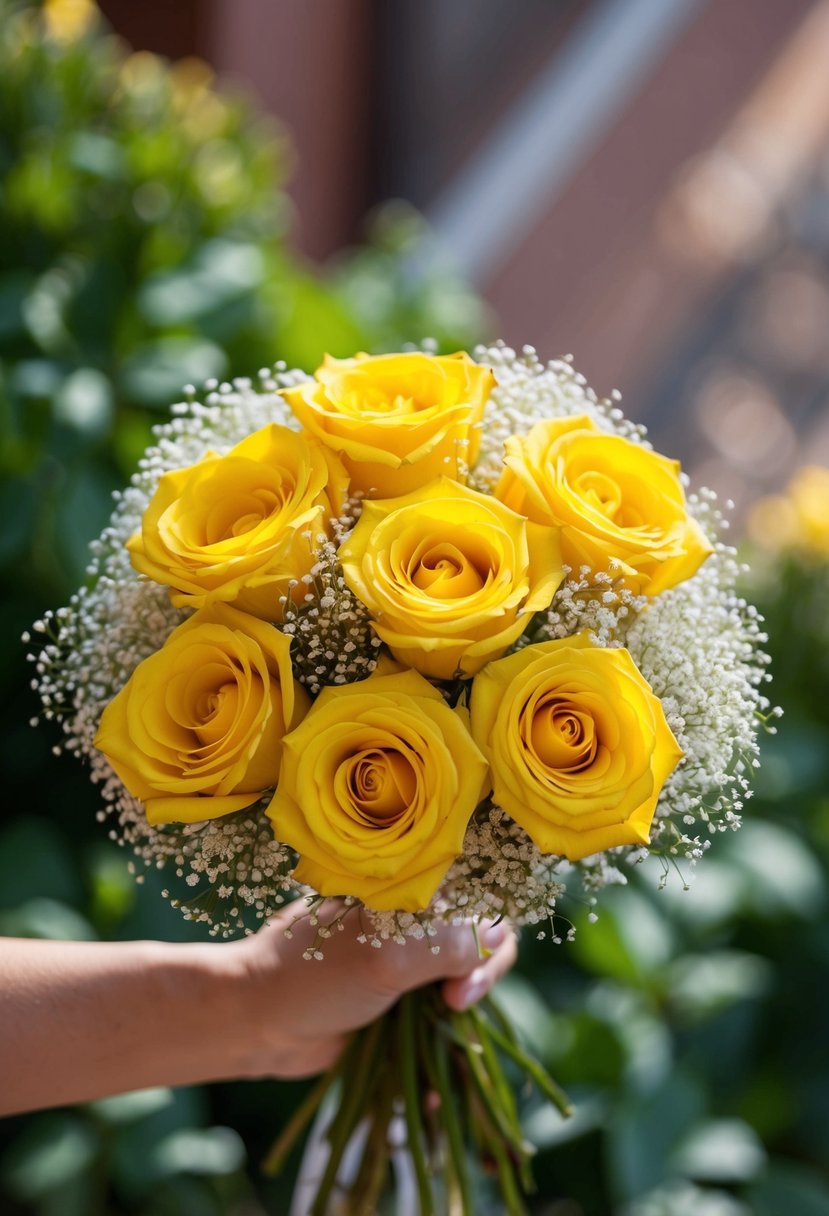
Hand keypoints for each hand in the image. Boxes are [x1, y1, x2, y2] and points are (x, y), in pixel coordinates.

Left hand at [231, 902, 517, 1077]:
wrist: (254, 1020)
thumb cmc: (311, 974)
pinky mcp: (395, 1009)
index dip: (485, 945)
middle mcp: (413, 928)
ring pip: (461, 993)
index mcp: (409, 897)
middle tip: (452, 1007)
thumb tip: (499, 936)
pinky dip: (442, 1058)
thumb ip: (443, 945)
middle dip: (477, 982)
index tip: (460, 983)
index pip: (478, 906)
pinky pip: (436, 1030)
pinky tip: (435, 1092)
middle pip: (479, 950)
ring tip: (447, 1054)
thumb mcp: (383, 955)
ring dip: (462, 1026)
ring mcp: (405, 970)